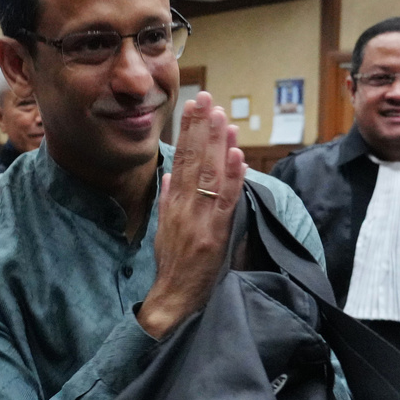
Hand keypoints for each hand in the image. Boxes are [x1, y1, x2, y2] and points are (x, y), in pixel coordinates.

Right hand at [136, 92, 245, 338]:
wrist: (173, 300)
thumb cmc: (171, 268)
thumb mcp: (163, 230)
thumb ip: (165, 201)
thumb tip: (168, 175)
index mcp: (172, 203)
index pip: (181, 158)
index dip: (188, 130)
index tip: (193, 104)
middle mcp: (183, 207)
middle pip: (193, 160)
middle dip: (201, 127)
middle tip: (207, 98)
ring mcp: (199, 220)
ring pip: (209, 175)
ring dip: (216, 145)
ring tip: (222, 117)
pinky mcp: (214, 235)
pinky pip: (225, 202)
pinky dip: (231, 178)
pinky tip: (236, 155)